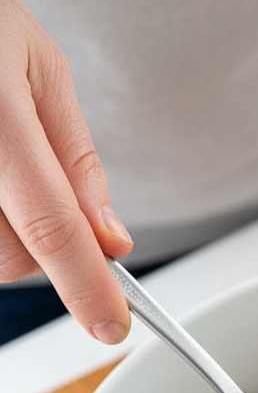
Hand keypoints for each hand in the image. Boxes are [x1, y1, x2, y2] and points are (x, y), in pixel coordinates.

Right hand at [0, 0, 131, 342]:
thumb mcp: (42, 68)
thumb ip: (77, 161)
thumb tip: (111, 241)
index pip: (51, 228)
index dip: (87, 286)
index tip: (111, 325)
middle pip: (13, 255)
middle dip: (44, 244)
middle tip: (40, 181)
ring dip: (9, 233)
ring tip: (5, 164)